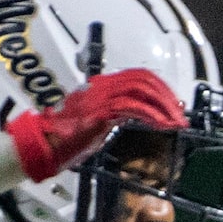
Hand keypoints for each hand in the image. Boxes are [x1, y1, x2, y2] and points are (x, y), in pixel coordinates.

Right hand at [4, 70, 189, 182]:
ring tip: (175, 120)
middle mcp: (101, 87)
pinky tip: (162, 124)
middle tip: (179, 112)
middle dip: (166, 96)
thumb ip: (111, 115)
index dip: (158, 86)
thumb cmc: (64, 138)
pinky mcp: (101, 112)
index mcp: (100, 87)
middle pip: (143, 80)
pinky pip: (133, 108)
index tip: (171, 101)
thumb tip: (132, 116)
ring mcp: (100, 98)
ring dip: (163, 106)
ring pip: (141, 90)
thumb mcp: (93, 121)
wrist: (43, 144)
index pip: (135, 77)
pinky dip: (152, 115)